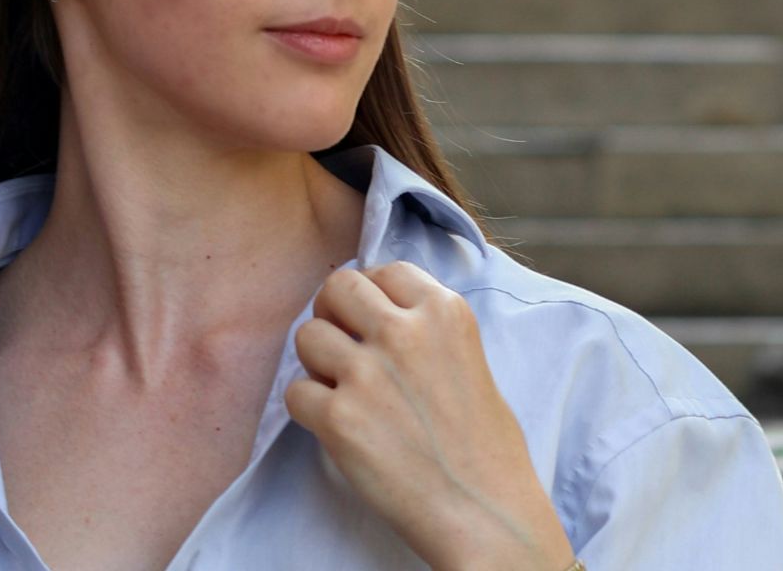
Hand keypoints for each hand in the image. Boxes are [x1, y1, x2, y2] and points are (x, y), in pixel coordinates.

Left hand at [283, 261, 576, 570]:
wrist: (484, 511)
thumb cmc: (487, 448)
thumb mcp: (471, 361)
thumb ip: (428, 332)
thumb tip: (379, 318)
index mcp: (445, 312)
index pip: (385, 270)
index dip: (370, 294)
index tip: (369, 319)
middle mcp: (405, 332)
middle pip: (337, 287)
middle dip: (333, 313)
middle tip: (343, 346)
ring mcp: (368, 373)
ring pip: (307, 336)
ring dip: (317, 363)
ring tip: (342, 391)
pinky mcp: (339, 418)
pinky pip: (295, 393)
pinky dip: (309, 410)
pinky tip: (336, 427)